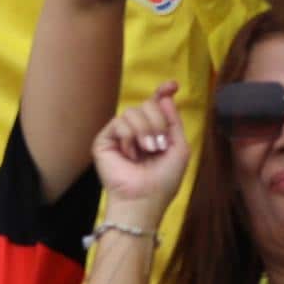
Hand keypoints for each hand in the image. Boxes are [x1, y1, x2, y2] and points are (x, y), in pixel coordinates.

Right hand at [88, 82, 186, 223]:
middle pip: (147, 104)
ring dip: (145, 131)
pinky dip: (129, 138)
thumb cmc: (163, 180)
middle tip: (158, 145)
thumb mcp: (179, 149)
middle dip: (157, 122)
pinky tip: (129, 155)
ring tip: (146, 151)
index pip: (156, 105)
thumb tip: (164, 97)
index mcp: (153, 132)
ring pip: (133, 111)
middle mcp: (136, 131)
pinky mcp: (104, 140)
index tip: (173, 85)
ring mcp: (119, 135)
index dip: (163, 93)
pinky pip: (119, 122)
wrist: (145, 198)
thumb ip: (174, 122)